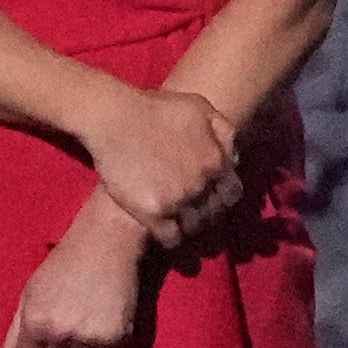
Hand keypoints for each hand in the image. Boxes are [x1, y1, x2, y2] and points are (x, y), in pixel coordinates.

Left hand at [0, 209, 147, 347]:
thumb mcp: (31, 293)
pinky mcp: (116, 337)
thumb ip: (16, 329)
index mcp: (35, 323)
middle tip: (76, 330)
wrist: (106, 244)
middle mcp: (59, 333)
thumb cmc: (64, 265)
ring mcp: (88, 337)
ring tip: (93, 330)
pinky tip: (110, 332)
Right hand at [85, 85, 239, 245]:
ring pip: (194, 227)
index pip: (232, 194)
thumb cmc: (154, 108)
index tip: (210, 198)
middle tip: (191, 211)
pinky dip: (170, 239)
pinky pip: (171, 239)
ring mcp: (178, 200)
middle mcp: (202, 184)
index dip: (221, 197)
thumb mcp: (199, 108)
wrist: (113, 118)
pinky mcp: (152, 213)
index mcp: (216, 161)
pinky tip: (162, 230)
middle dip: (206, 213)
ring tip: (177, 221)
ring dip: (188, 226)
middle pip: (214, 213)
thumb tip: (234, 158)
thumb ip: (223, 132)